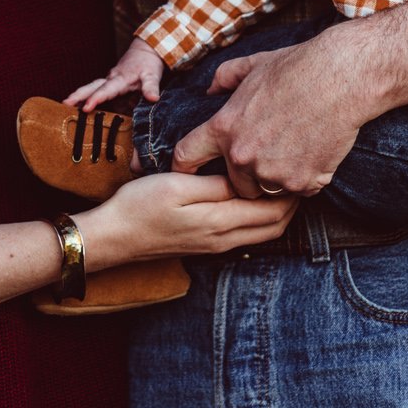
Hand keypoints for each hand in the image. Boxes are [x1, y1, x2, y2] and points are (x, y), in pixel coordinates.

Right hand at [66, 39, 166, 109]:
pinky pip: (96, 89)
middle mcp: (111, 79)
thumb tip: (153, 98)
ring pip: (91, 87)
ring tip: (65, 105)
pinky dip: (86, 96)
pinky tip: (79, 105)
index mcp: (120, 79)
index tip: (86, 107)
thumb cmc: (149, 63)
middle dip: (78, 95)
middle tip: (64, 103)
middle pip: (91, 87)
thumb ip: (151, 87)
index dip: (96, 99)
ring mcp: (110, 80)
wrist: (147, 50)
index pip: (106, 90)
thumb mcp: (153, 75)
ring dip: (78, 95)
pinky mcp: (111, 82)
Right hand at [74, 172, 296, 268]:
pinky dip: (260, 218)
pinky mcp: (207, 245)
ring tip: (278, 180)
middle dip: (292, 202)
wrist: (113, 236)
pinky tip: (251, 196)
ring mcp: (216, 245)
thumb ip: (216, 184)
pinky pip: (247, 234)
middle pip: (276, 226)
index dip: (290, 189)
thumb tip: (249, 179)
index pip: (273, 211)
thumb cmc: (140, 205)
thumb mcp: (178, 185)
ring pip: (263, 232)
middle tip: (294, 169)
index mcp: (220, 222)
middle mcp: (224, 239)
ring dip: (278, 211)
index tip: (294, 161)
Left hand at [172, 29, 372, 199]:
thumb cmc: (297, 67)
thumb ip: (225, 77)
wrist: (340, 78)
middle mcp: (243, 156)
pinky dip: (307, 179)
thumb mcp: (253, 65)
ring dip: (278, 177)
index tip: (187, 172)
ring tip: (295, 148)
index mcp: (224, 128)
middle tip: (270, 151)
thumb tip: (210, 88)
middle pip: (236, 184)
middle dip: (249, 174)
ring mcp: (272, 173)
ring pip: (268, 190)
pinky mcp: (302, 182)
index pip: (187, 156)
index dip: (183, 167)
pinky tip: (315, 152)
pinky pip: (299, 191)